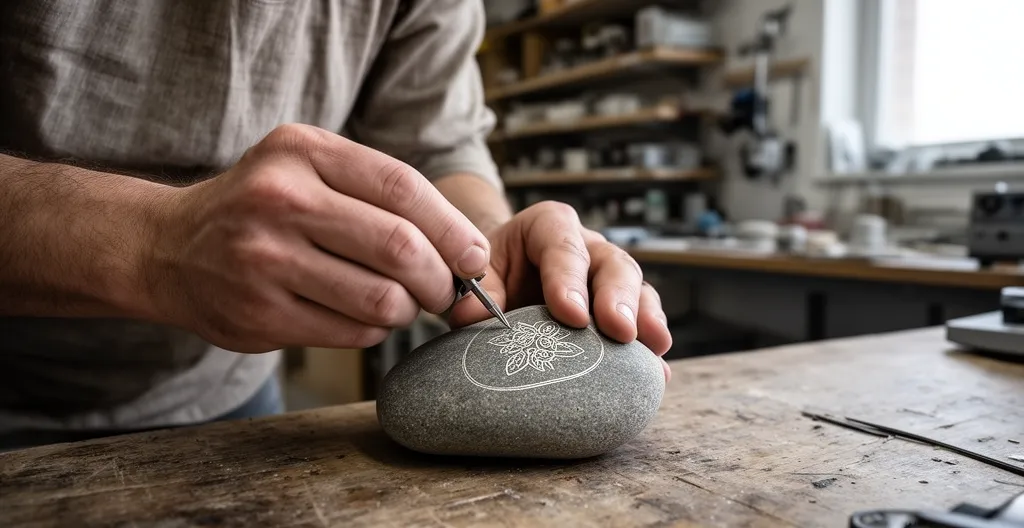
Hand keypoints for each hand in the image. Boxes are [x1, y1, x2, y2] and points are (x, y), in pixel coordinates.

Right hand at [142, 124, 489, 352]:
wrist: (167, 247)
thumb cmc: (260, 206)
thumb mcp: (306, 168)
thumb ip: (378, 193)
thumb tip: (467, 249)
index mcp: (301, 152)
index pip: (403, 189)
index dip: (453, 228)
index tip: (476, 257)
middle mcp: (280, 200)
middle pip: (400, 248)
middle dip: (440, 279)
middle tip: (446, 290)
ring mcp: (265, 260)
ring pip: (381, 299)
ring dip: (407, 310)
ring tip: (399, 303)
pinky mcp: (259, 315)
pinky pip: (351, 333)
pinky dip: (373, 331)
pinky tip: (361, 316)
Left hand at [448, 202, 672, 380]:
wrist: (503, 281)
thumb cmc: (490, 274)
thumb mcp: (476, 276)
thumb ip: (474, 293)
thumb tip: (470, 316)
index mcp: (548, 227)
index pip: (562, 243)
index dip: (568, 278)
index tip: (571, 314)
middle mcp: (587, 246)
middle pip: (612, 263)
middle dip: (617, 298)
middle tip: (619, 331)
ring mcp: (608, 276)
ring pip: (636, 288)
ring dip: (645, 318)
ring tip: (653, 347)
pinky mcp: (621, 308)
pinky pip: (644, 321)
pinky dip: (650, 347)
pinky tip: (658, 372)